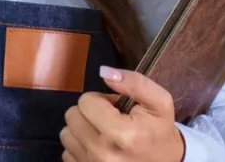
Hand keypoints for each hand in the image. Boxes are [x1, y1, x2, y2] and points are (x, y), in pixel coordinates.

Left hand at [60, 66, 185, 161]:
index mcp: (123, 134)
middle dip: (89, 113)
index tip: (115, 108)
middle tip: (109, 119)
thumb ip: (134, 83)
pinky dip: (80, 147)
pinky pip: (66, 152)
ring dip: (82, 129)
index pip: (86, 102)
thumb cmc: (159, 131)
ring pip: (66, 134)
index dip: (100, 100)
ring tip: (102, 133)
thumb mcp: (159, 102)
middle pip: (72, 116)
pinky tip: (97, 147)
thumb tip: (104, 72)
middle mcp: (103, 153)